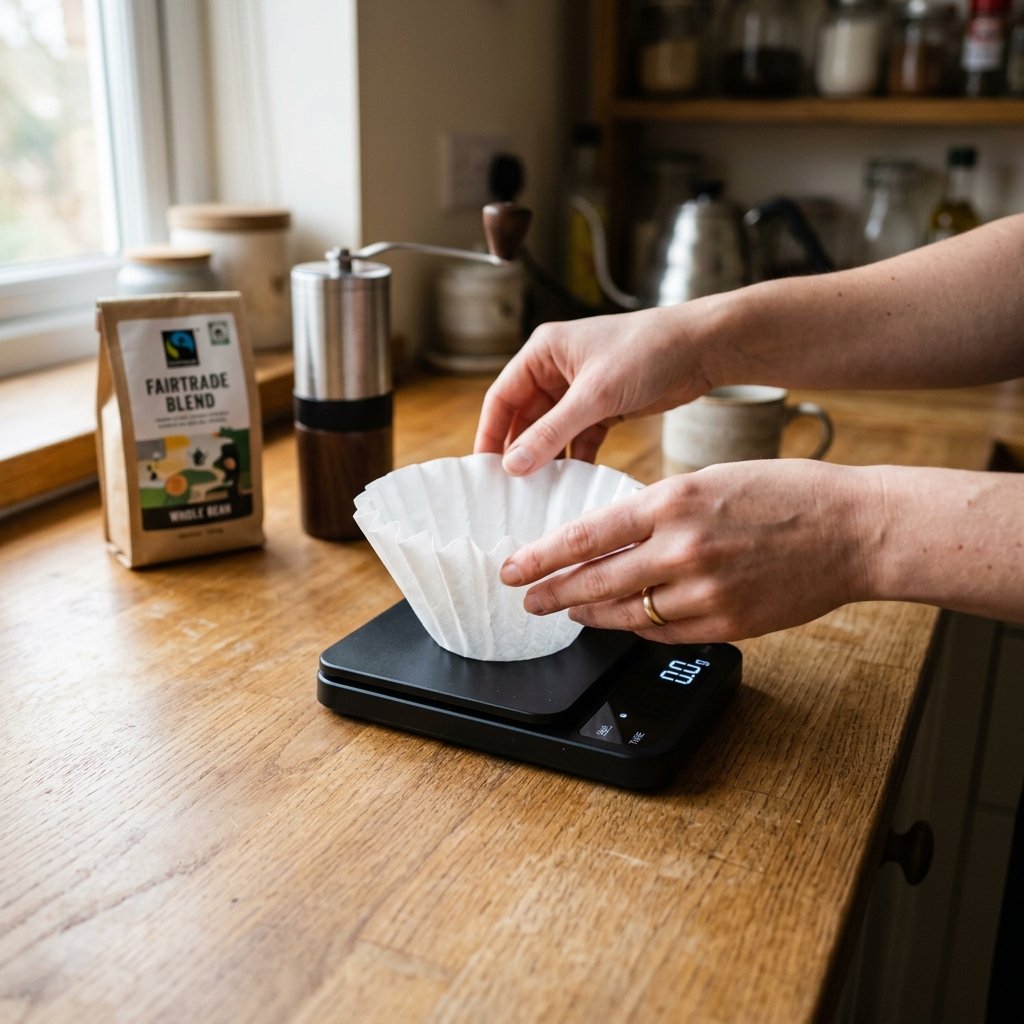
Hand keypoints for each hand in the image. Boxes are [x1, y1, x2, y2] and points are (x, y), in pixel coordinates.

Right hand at [473, 305, 715, 473]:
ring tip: (536, 494)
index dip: (490, 433)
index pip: (502, 397)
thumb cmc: (646, 352)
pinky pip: (578, 439)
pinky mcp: (604, 407)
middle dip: (518, 452)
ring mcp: (580, 390)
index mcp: (543, 352)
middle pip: (524, 418)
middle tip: (507, 490)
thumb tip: (512, 465)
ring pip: (551, 432)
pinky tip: (570, 484)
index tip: (482, 469)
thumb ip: (551, 432)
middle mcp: (556, 369)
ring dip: (546, 459)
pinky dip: (574, 459)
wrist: (702, 348)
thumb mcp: (594, 395)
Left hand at [499, 460, 877, 643]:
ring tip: (568, 610)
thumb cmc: (786, 494)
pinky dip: (637, 627)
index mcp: (673, 502)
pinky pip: (665, 632)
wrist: (854, 529)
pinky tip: (622, 620)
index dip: (541, 557)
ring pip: (626, 613)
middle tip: (526, 599)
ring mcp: (704, 592)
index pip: (586, 536)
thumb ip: (659, 511)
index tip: (515, 568)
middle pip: (595, 582)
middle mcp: (682, 549)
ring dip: (590, 614)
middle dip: (552, 593)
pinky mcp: (726, 624)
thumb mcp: (710, 480)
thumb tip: (613, 539)